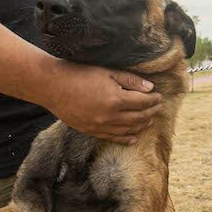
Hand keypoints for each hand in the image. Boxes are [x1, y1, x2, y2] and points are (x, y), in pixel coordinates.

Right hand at [42, 61, 162, 143]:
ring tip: (149, 121)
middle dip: (150, 113)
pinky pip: (112, 138)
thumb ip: (130, 80)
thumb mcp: (107, 72)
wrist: (53, 86)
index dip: (153, 100)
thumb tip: (150, 88)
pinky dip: (125, 138)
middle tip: (158, 108)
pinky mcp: (90, 131)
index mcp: (116, 100)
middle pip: (138, 118)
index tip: (159, 96)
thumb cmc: (80, 74)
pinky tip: (133, 138)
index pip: (142, 102)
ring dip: (141, 126)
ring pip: (128, 130)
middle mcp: (110, 116)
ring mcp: (100, 126)